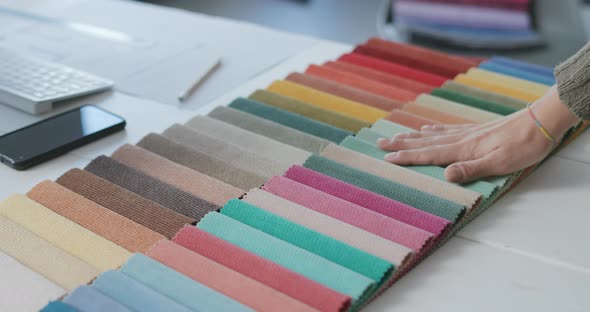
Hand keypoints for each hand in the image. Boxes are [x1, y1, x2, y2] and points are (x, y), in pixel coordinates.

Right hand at [377, 85, 578, 182]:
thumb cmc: (524, 147)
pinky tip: (426, 129)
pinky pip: (447, 129)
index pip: (429, 155)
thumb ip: (472, 169)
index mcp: (464, 150)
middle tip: (379, 143)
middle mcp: (461, 140)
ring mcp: (467, 133)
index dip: (407, 157)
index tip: (387, 157)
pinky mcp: (476, 130)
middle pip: (424, 142)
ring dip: (412, 137)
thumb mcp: (501, 164)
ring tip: (394, 136)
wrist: (542, 122)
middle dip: (401, 144)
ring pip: (432, 135)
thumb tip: (446, 176)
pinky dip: (433, 130)